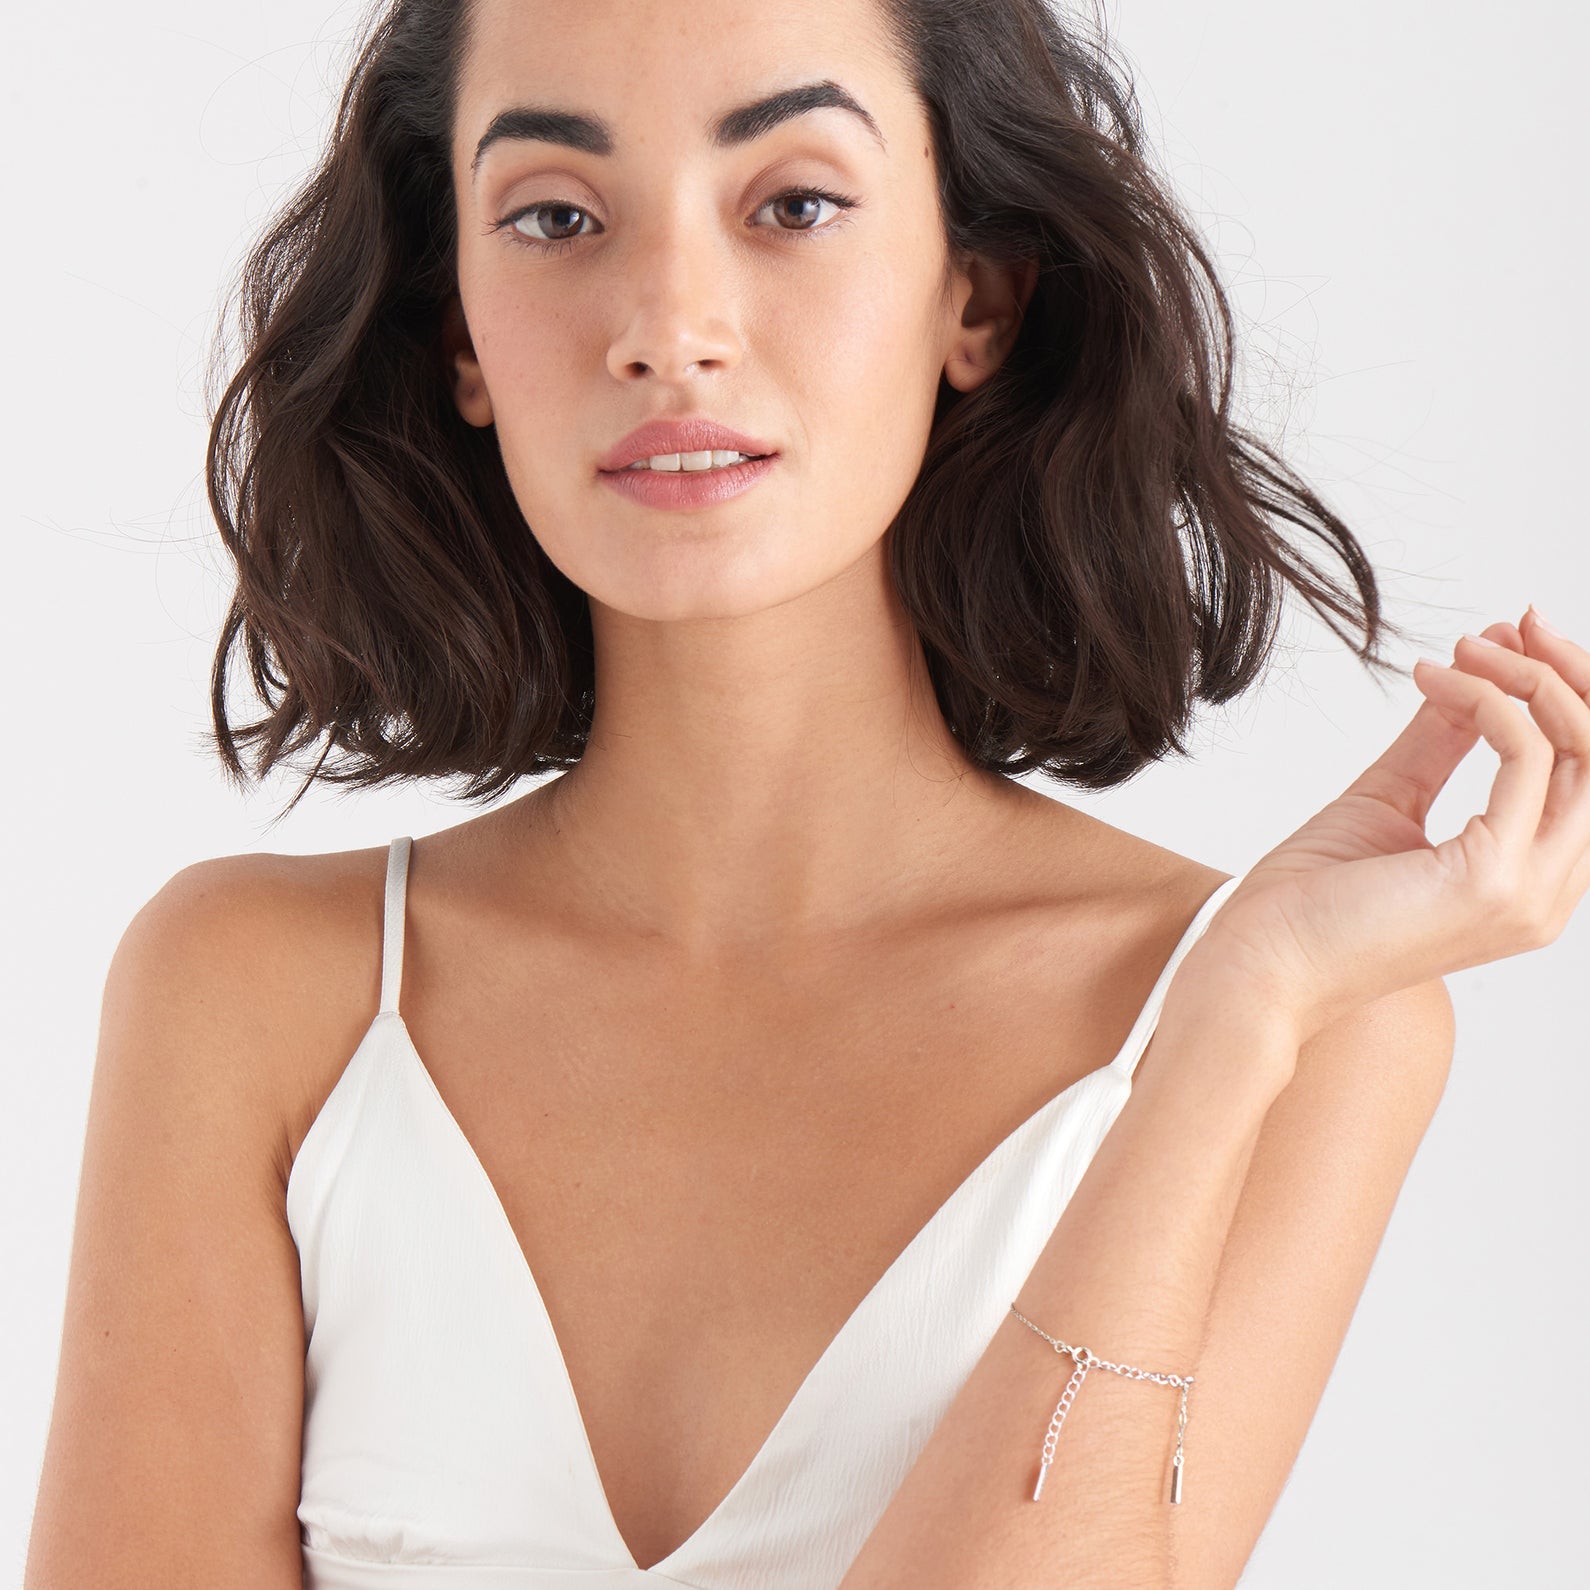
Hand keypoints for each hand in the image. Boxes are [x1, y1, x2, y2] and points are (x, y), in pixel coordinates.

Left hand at [1179, 607, 1589, 1044]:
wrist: (1256, 967)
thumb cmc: (1305, 903)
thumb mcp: (1385, 801)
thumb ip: (1439, 744)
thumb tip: (1472, 675)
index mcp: (1531, 885)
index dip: (1568, 700)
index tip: (1516, 639)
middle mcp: (1546, 896)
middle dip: (1568, 676)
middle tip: (1514, 624)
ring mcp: (1528, 894)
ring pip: (1583, 753)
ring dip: (1528, 679)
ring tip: (1463, 650)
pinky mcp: (1492, 880)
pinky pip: (1525, 757)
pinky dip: (1487, 701)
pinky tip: (1436, 680)